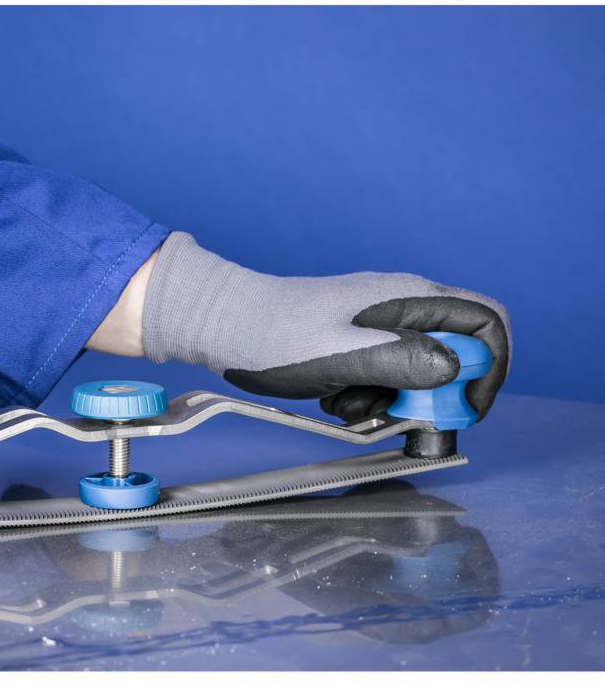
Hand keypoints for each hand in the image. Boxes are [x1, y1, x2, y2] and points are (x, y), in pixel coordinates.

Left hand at [139, 232, 510, 421]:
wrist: (223, 324)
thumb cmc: (274, 336)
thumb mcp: (340, 356)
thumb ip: (402, 362)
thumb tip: (456, 369)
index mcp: (407, 299)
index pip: (486, 324)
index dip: (489, 369)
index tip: (464, 409)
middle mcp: (401, 306)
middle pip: (456, 352)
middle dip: (434, 394)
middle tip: (398, 413)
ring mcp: (378, 323)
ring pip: (418, 371)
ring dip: (394, 398)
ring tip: (350, 402)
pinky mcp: (357, 341)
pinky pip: (384, 374)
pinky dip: (368, 394)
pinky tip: (333, 396)